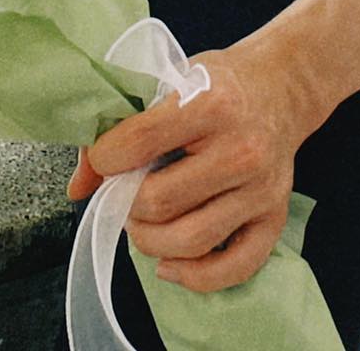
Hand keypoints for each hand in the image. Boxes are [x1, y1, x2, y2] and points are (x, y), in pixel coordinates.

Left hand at [66, 41, 323, 292]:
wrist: (281, 86)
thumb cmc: (219, 84)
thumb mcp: (170, 81)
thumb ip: (121, 129)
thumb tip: (78, 188)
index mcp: (211, 103)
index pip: (138, 142)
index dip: (105, 159)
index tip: (102, 160)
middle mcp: (241, 149)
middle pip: (160, 200)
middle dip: (125, 204)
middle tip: (122, 194)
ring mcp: (261, 189)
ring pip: (190, 241)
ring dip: (149, 241)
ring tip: (140, 223)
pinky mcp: (275, 218)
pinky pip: (233, 268)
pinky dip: (193, 277)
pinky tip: (169, 264)